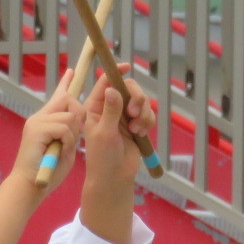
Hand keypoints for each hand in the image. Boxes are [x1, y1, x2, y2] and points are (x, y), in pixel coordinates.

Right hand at [10, 70, 86, 193]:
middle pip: (68, 100)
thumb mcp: (65, 148)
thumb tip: (76, 120)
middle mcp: (39, 117)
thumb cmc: (48, 172)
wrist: (29, 186)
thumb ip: (70, 132)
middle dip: (78, 116)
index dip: (66, 83)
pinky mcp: (36, 129)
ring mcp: (37, 121)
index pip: (58, 96)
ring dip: (73, 135)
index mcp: (45, 121)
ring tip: (63, 150)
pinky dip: (67, 140)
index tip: (72, 71)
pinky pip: (63, 126)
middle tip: (75, 137)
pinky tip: (59, 151)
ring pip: (69, 115)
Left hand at [82, 66, 154, 188]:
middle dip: (136, 98)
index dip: (116, 72)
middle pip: (129, 88)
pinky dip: (147, 122)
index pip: (106, 82)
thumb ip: (110, 111)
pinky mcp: (136, 124)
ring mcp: (124, 116)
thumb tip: (112, 89)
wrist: (114, 177)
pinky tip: (140, 134)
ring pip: (141, 100)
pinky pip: (148, 114)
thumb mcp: (105, 133)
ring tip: (137, 130)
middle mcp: (110, 107)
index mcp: (96, 106)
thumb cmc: (102, 157)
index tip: (126, 66)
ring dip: (143, 113)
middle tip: (135, 113)